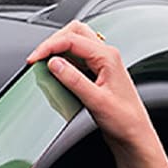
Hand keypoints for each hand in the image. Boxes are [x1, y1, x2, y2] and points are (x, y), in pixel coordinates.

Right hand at [26, 21, 151, 147]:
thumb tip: (54, 63)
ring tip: (43, 63)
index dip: (49, 47)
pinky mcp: (96, 74)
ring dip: (58, 49)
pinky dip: (63, 61)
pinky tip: (56, 73)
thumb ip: (74, 80)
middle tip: (37, 57)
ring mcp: (101, 64)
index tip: (33, 59)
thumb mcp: (96, 101)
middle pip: (74, 32)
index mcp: (108, 57)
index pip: (72, 39)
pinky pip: (76, 58)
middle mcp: (106, 56)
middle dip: (53, 41)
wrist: (134, 135)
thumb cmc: (125, 120)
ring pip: (75, 43)